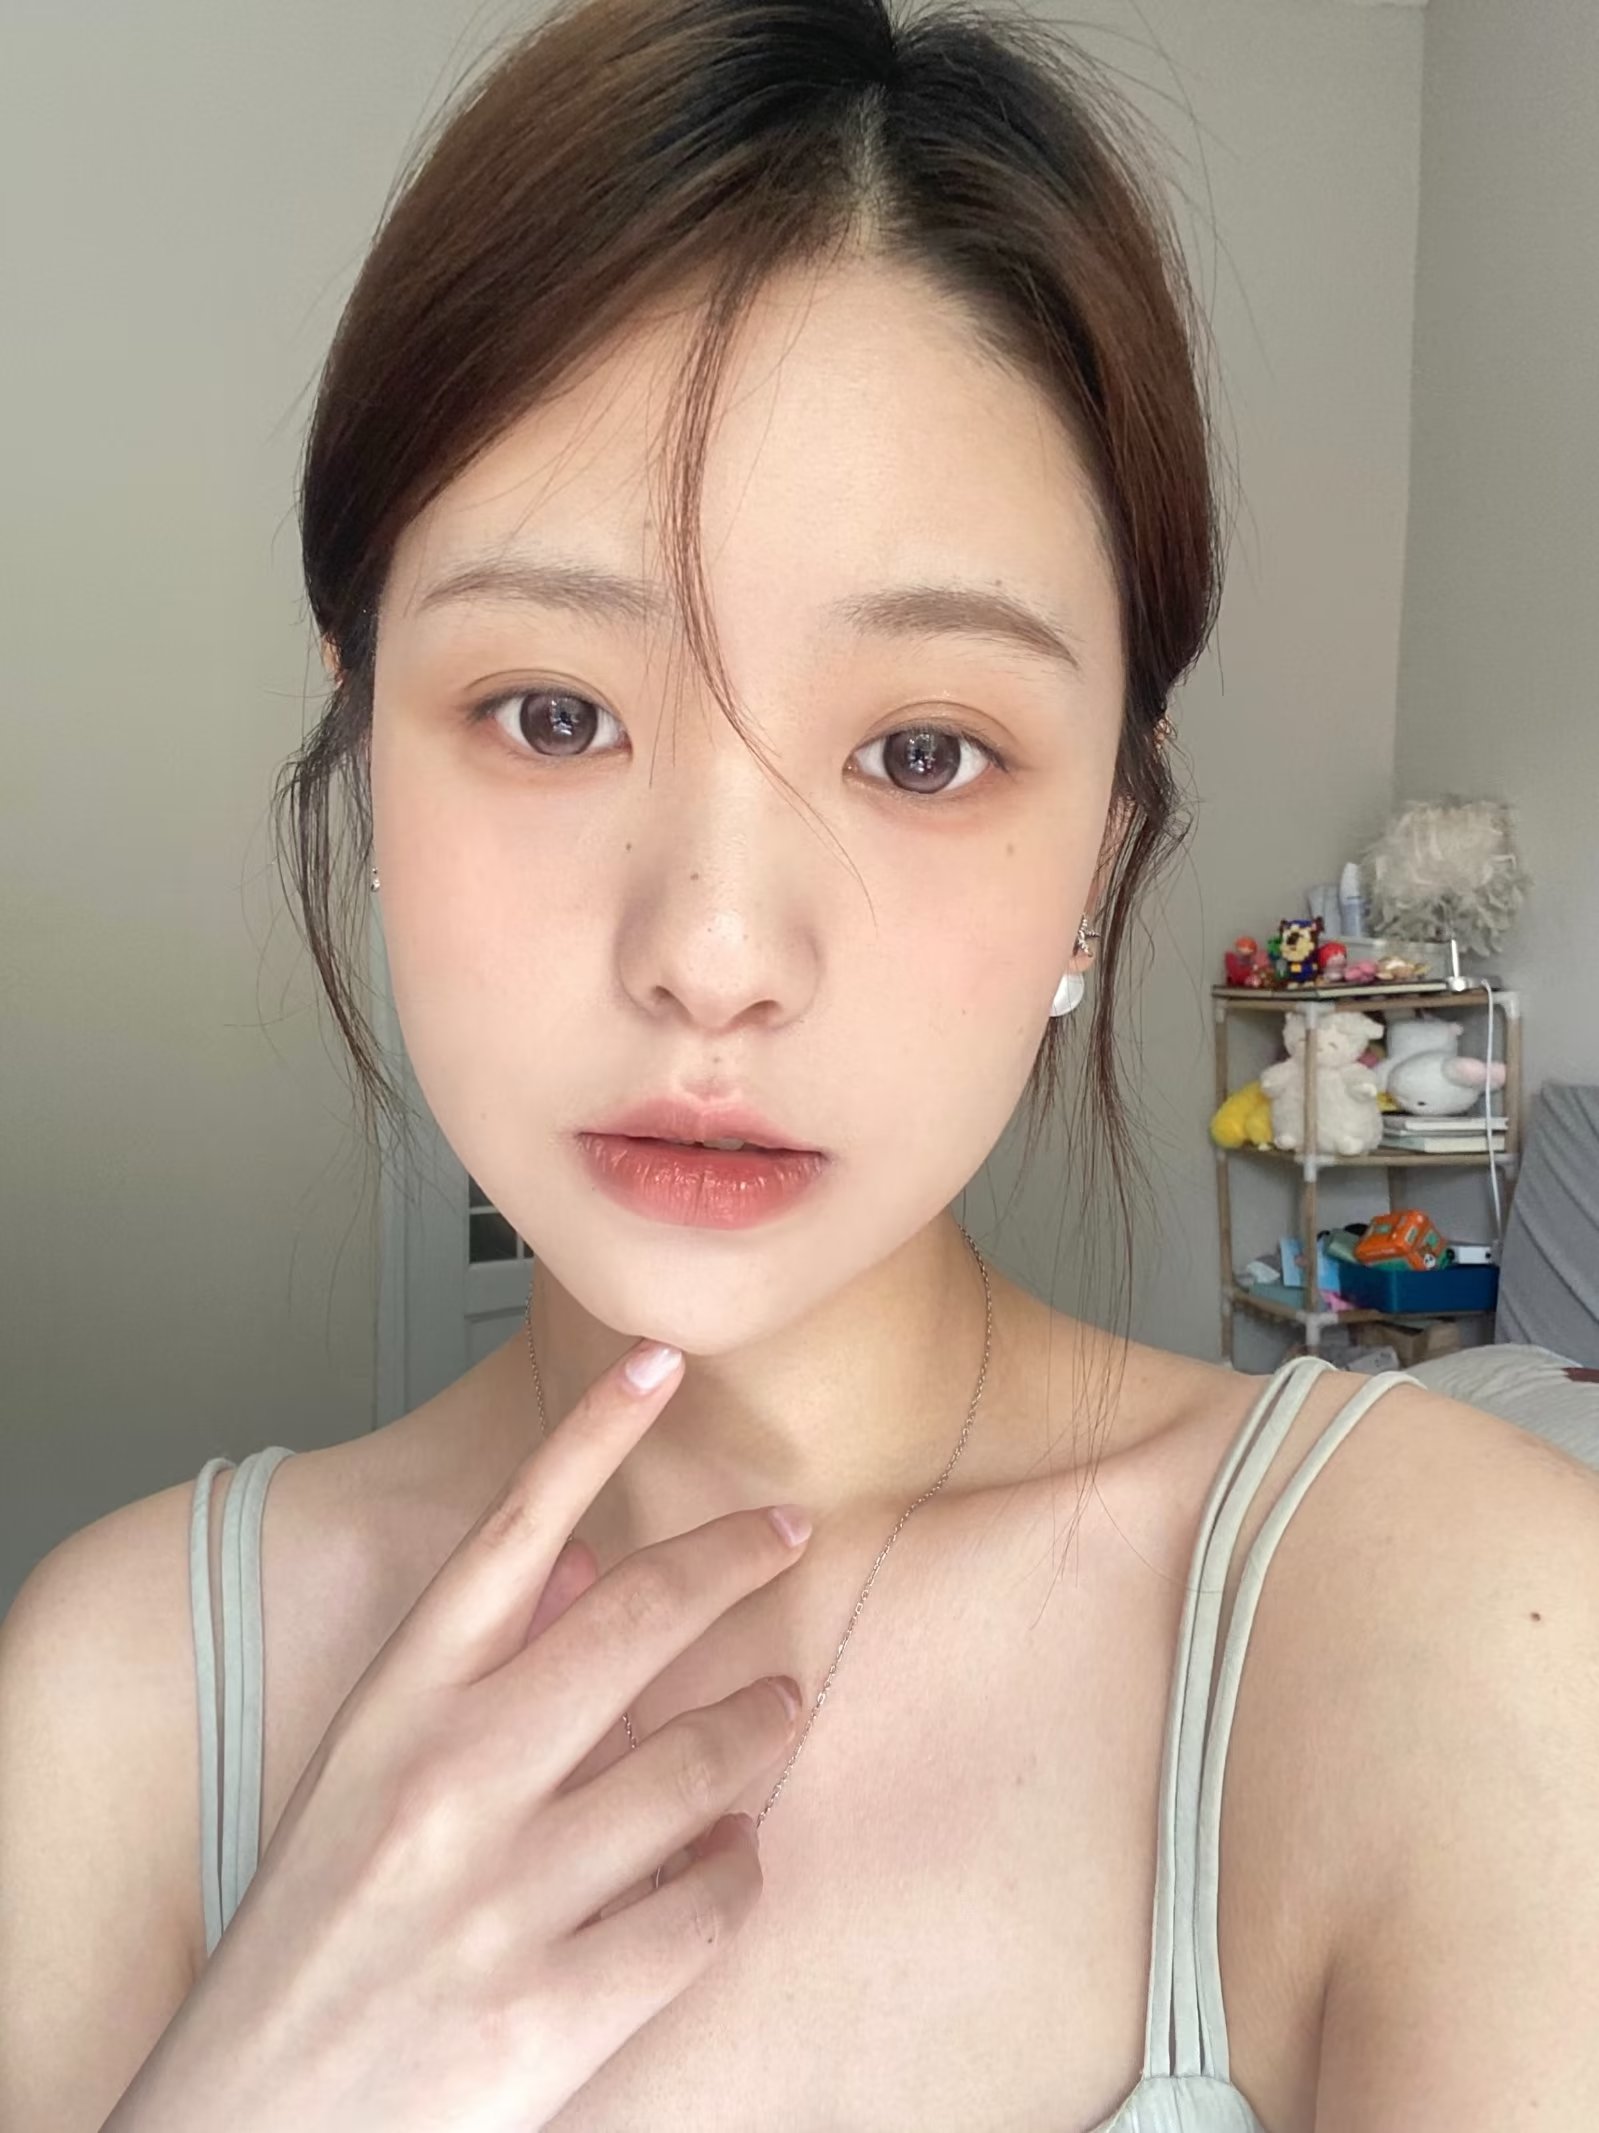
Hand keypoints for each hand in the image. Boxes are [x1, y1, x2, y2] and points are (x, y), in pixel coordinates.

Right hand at [106, 1338, 810, 2132]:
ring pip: (701, 1763)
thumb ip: (466, 1673)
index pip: (510, 1533)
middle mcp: (449, 1783)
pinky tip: (735, 1851)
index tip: (660, 1363)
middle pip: (636, 1618)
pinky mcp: (556, 2011)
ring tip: (780, 1705)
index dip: (592, 1434)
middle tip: (785, 1536)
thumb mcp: (361, 1783)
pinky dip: (738, 1867)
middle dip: (734, 1558)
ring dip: (762, 1722)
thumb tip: (570, 1565)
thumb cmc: (310, 1947)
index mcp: (394, 1714)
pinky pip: (708, 1904)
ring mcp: (505, 1898)